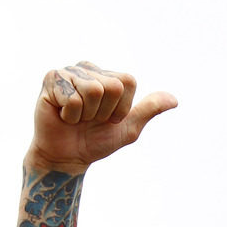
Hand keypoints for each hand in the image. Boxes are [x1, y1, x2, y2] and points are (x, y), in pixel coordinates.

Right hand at [25, 61, 176, 175]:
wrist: (67, 157)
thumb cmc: (95, 141)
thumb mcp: (128, 128)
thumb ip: (149, 110)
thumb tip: (175, 100)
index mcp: (109, 76)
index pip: (128, 82)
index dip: (121, 108)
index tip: (108, 119)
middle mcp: (89, 69)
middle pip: (113, 86)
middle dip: (103, 112)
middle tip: (89, 119)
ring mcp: (69, 72)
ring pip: (93, 91)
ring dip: (86, 114)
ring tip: (77, 117)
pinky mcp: (51, 79)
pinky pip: (72, 98)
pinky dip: (70, 115)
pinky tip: (63, 115)